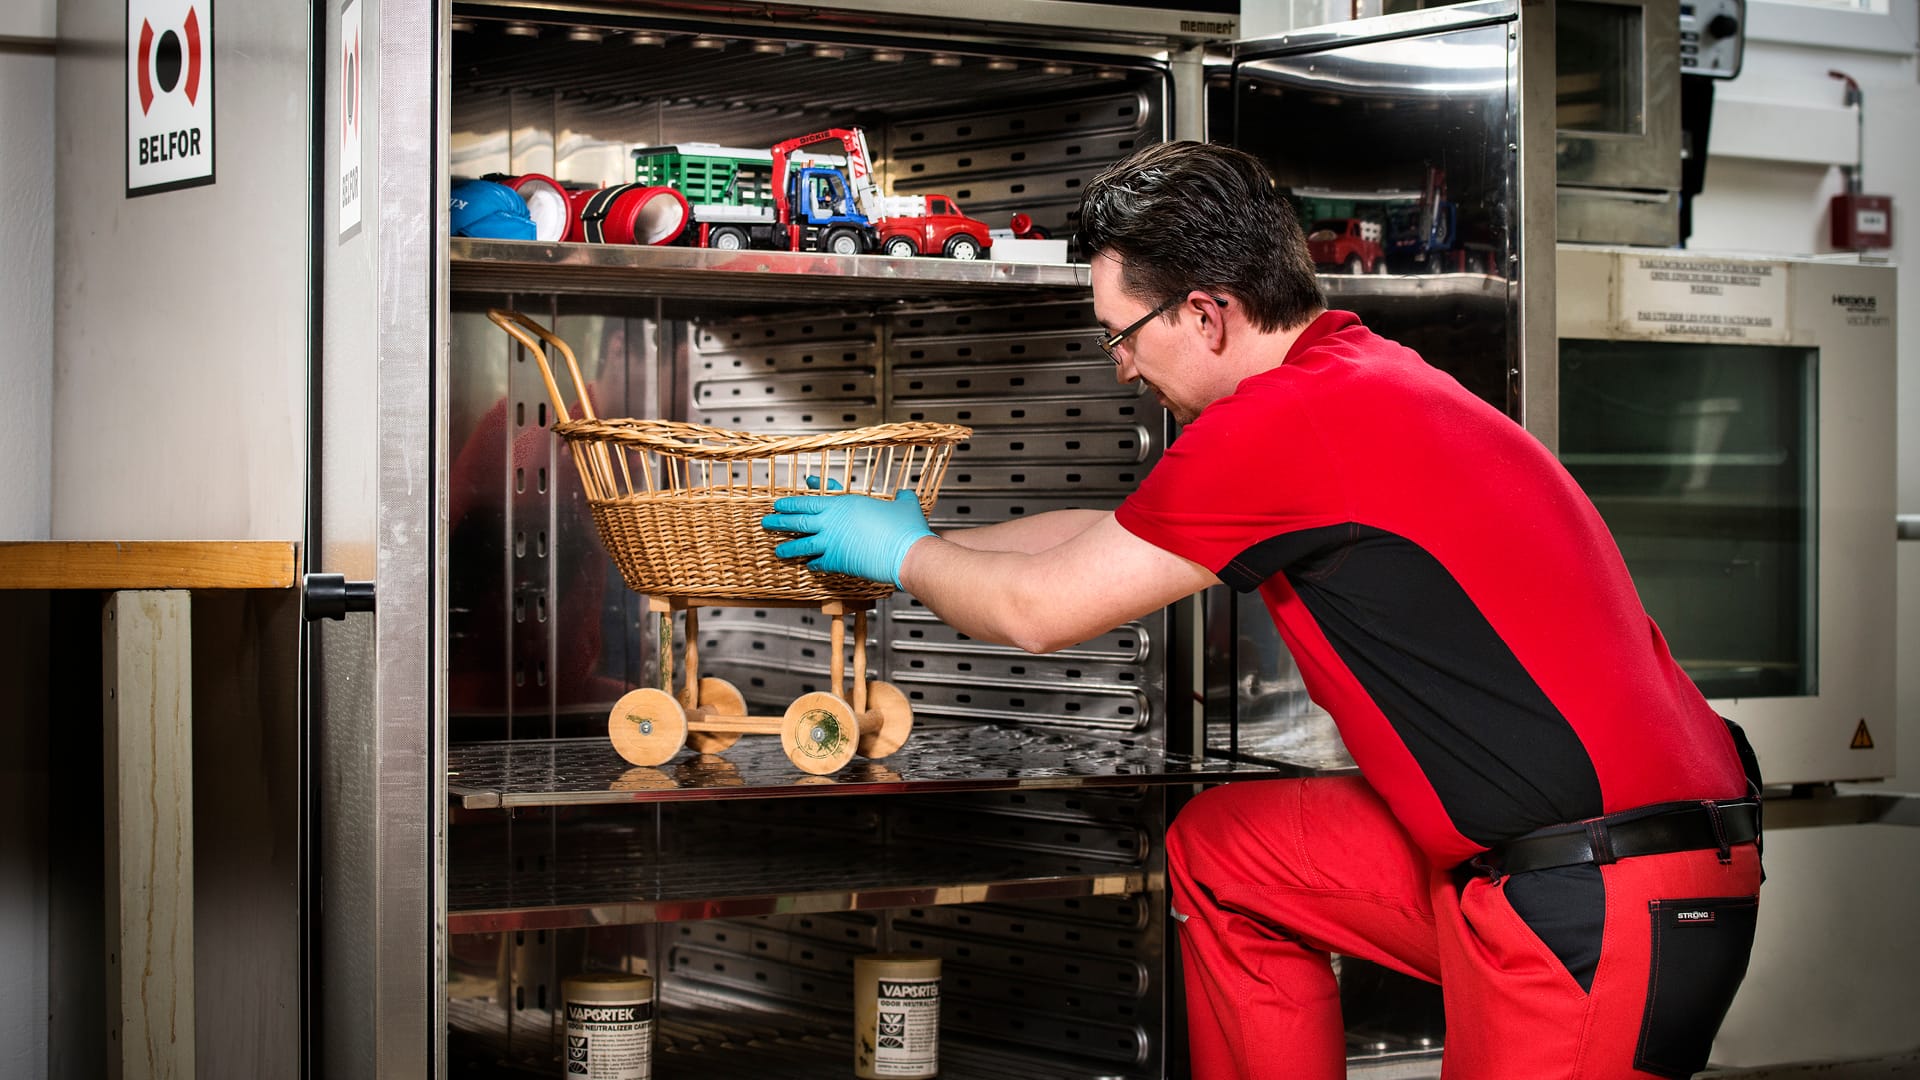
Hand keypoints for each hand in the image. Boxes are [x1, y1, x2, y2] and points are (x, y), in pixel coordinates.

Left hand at [761, 490, 932, 586]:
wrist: (906, 551)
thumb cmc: (904, 528)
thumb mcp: (902, 504)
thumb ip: (900, 497)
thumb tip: (905, 494)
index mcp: (843, 504)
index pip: (809, 501)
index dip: (792, 502)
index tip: (781, 502)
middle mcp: (832, 522)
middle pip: (797, 521)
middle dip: (779, 521)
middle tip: (767, 521)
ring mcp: (832, 543)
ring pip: (801, 544)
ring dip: (787, 547)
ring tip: (777, 550)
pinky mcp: (836, 562)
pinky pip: (818, 563)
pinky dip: (812, 565)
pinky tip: (808, 567)